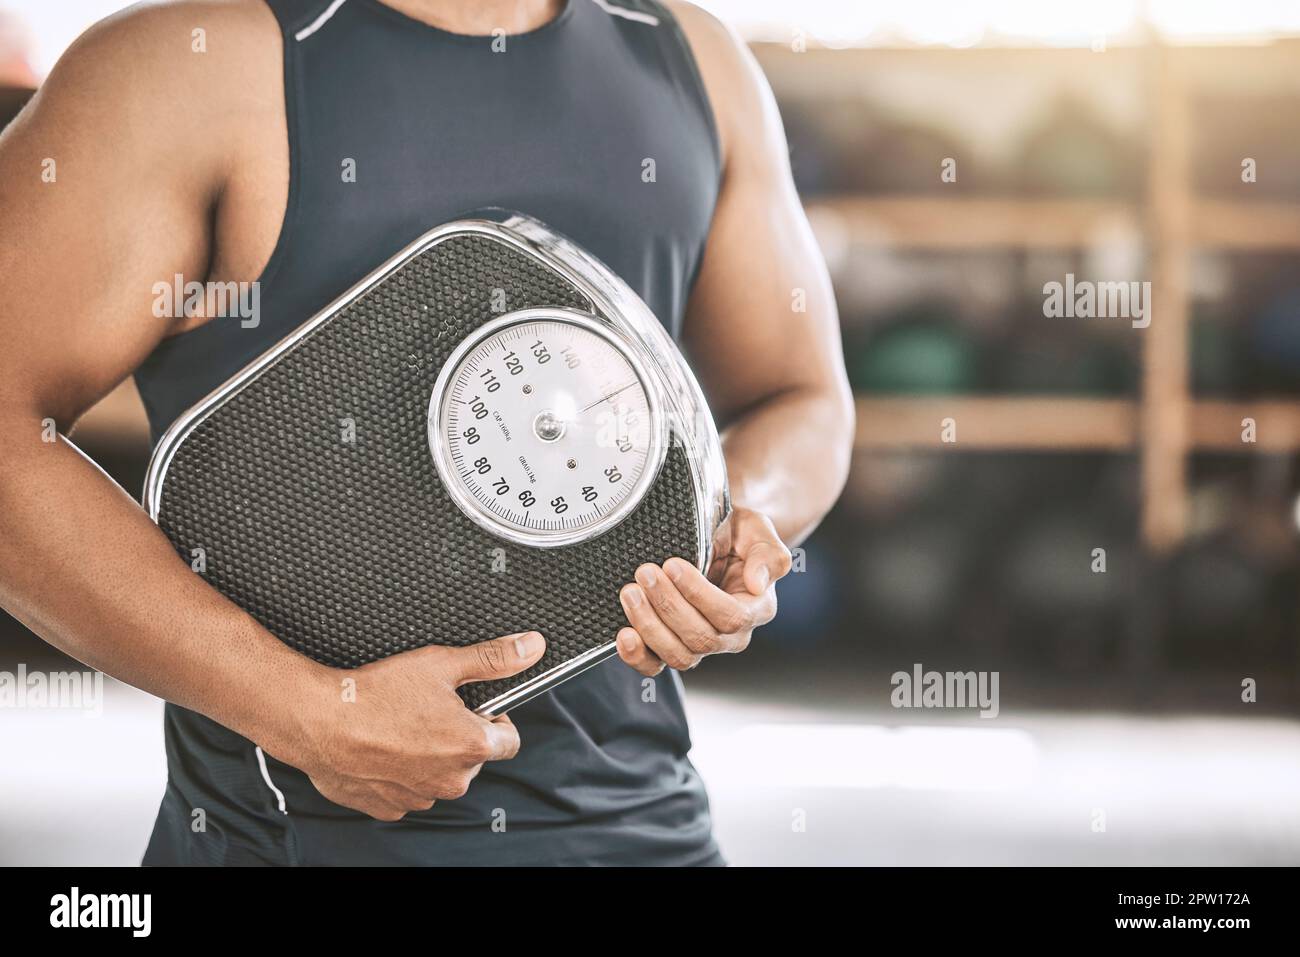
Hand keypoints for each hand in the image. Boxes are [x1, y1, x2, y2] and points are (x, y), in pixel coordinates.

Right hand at [282, 631, 545, 820]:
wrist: (318, 721)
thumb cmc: (375, 694)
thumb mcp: (441, 664)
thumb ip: (492, 658)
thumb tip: (530, 647)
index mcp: (472, 746)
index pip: (510, 740)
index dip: (495, 719)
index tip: (475, 707)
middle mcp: (451, 779)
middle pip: (473, 758)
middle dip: (459, 736)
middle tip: (429, 710)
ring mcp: (420, 797)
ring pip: (440, 775)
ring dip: (430, 756)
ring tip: (402, 727)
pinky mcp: (390, 807)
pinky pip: (408, 790)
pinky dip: (401, 773)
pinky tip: (383, 747)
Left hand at [616, 507, 791, 674]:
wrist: (715, 539)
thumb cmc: (737, 535)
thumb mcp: (757, 531)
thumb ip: (767, 555)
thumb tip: (757, 583)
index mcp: (756, 609)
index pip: (731, 616)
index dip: (698, 595)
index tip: (673, 565)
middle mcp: (731, 636)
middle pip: (701, 638)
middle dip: (668, 605)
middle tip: (646, 572)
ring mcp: (701, 645)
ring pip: (679, 656)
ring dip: (650, 626)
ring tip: (631, 592)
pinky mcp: (672, 648)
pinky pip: (656, 666)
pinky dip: (638, 656)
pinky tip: (625, 634)